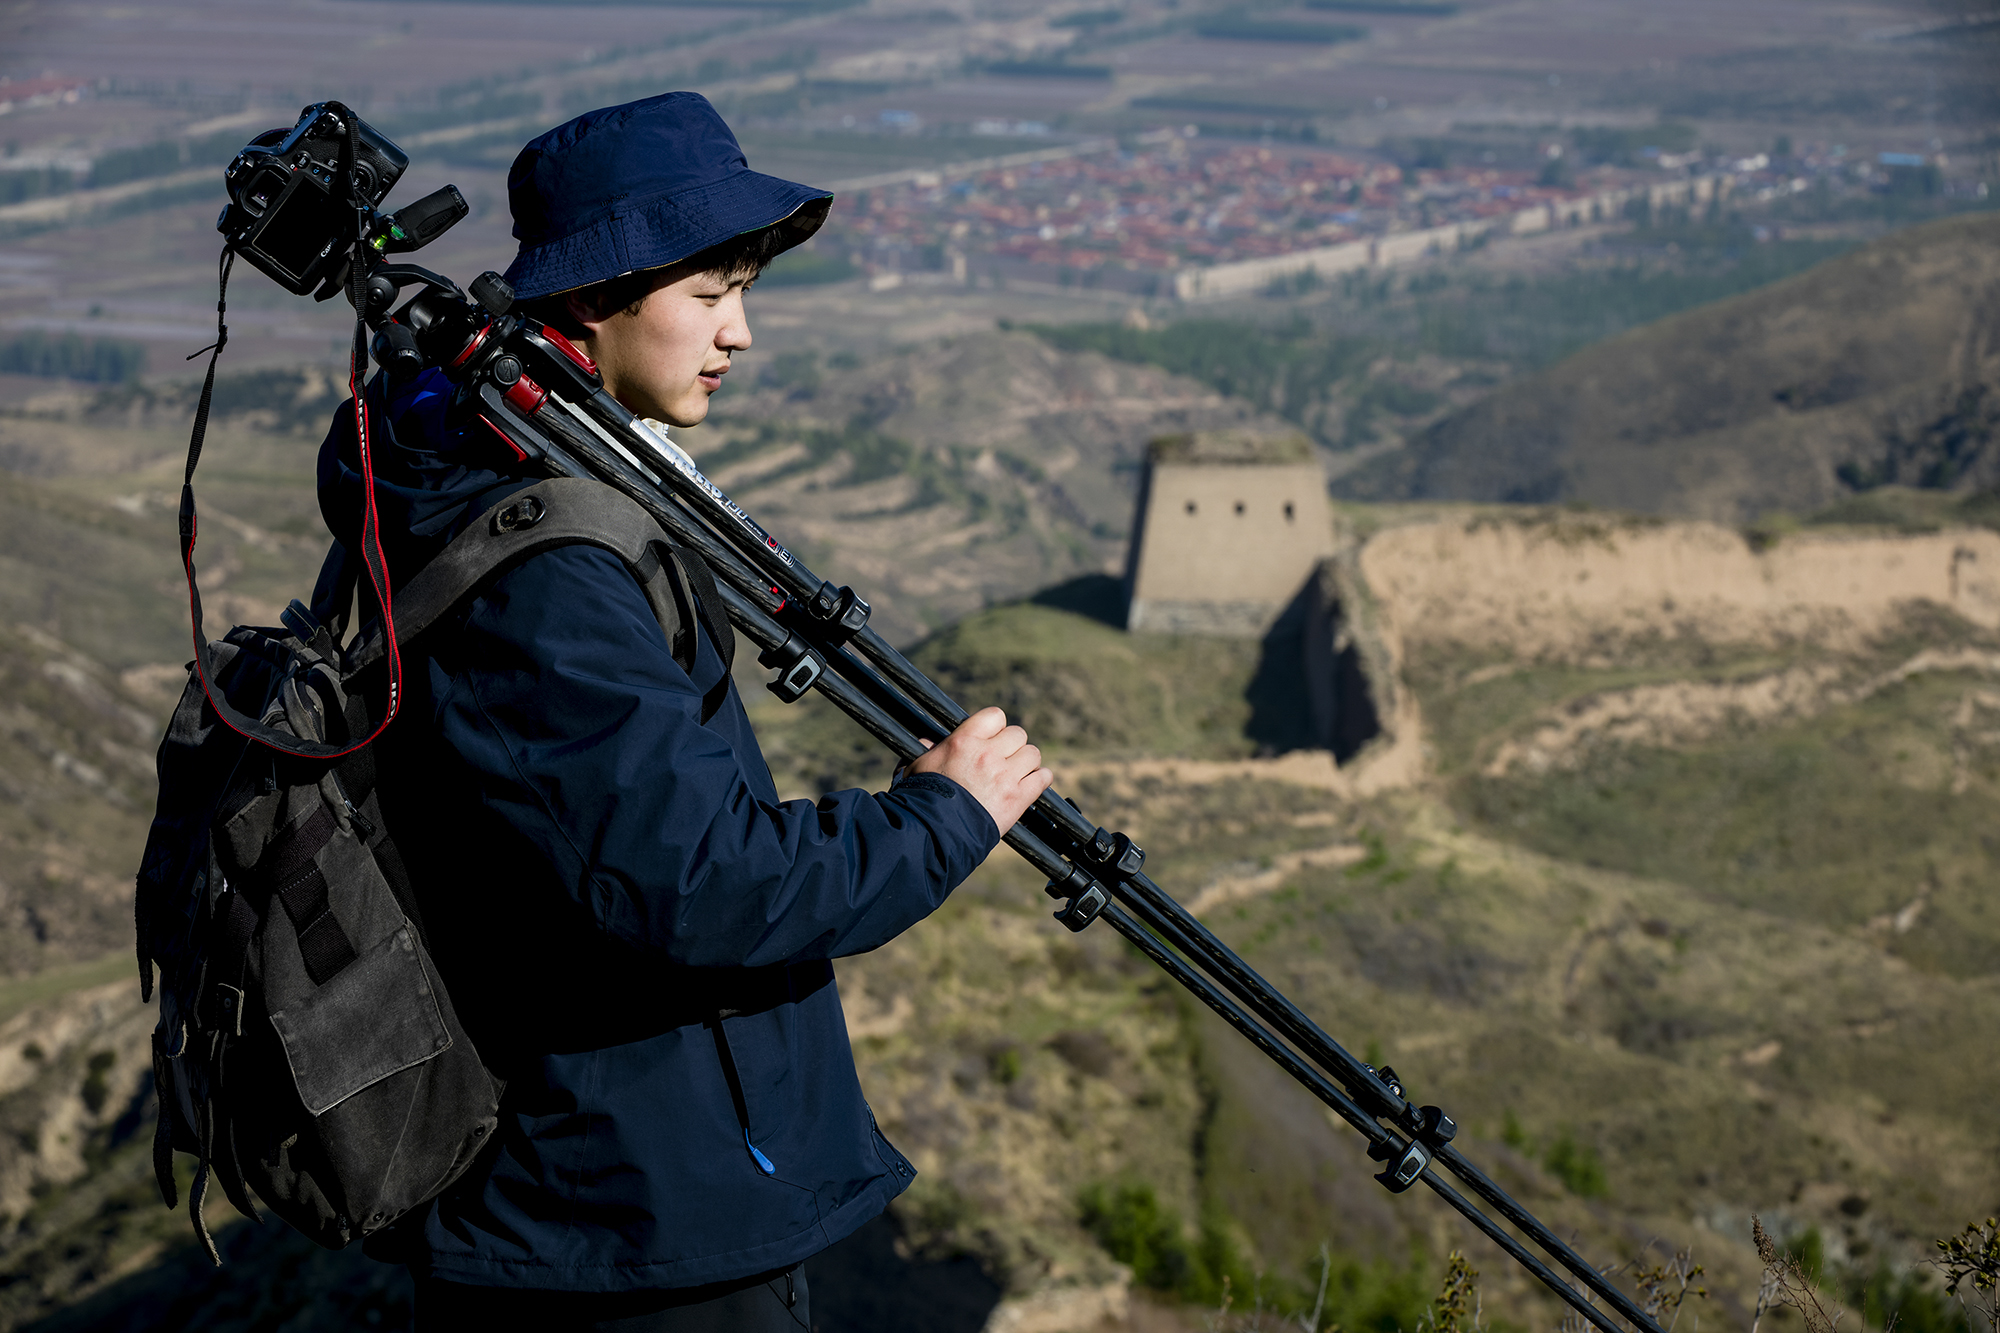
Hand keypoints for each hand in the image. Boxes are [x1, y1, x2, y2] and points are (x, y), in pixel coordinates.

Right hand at [906, 706, 1052, 836]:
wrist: (935, 831)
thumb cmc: (922, 798)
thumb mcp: (918, 766)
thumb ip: (928, 750)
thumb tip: (927, 741)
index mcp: (964, 741)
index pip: (995, 716)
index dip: (996, 727)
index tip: (992, 737)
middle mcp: (988, 754)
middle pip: (1018, 734)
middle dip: (1012, 745)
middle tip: (1004, 759)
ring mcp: (1005, 776)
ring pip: (1033, 754)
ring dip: (1027, 762)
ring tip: (1017, 772)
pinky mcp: (1018, 798)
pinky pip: (1043, 778)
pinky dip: (1040, 779)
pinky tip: (1031, 784)